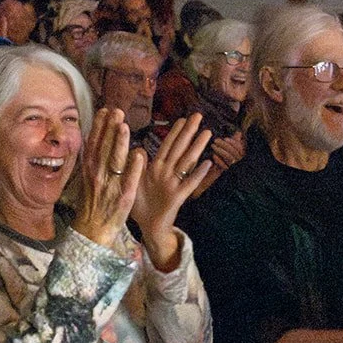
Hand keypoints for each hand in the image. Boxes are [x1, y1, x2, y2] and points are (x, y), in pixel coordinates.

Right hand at [71, 107, 144, 250]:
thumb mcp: (87, 178)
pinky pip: (129, 180)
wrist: (92, 230)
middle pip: (104, 148)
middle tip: (116, 111)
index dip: (100, 126)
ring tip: (124, 126)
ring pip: (115, 161)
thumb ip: (91, 159)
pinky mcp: (123, 197)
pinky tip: (138, 154)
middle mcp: (98, 175)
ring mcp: (110, 186)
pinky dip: (133, 168)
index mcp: (90, 169)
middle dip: (110, 129)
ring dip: (119, 143)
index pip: (94, 143)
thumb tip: (92, 137)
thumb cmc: (91, 203)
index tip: (105, 110)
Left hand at [131, 113, 212, 268]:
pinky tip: (208, 164)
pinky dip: (198, 174)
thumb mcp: (135, 181)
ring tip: (207, 133)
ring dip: (197, 147)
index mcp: (156, 168)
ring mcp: (173, 184)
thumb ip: (137, 165)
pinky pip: (189, 184)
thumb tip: (139, 148)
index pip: (167, 145)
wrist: (147, 226)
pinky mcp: (177, 197)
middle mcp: (167, 173)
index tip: (182, 118)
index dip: (174, 132)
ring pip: (187, 162)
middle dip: (188, 132)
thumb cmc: (141, 204)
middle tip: (198, 115)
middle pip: (179, 148)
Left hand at [209, 131, 245, 170]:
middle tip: (215, 140)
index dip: (232, 142)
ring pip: (229, 158)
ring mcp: (234, 166)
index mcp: (242, 154)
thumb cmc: (231, 156)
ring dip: (220, 151)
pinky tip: (213, 155)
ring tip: (213, 145)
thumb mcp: (234, 148)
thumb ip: (236, 141)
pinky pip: (224, 166)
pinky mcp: (228, 171)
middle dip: (224, 145)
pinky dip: (219, 160)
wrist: (226, 171)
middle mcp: (239, 160)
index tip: (225, 138)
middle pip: (233, 152)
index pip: (239, 148)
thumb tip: (238, 133)